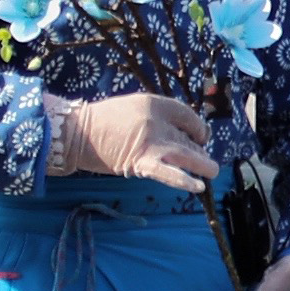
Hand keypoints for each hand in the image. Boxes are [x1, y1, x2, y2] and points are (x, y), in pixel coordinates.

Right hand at [56, 93, 215, 190]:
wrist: (78, 133)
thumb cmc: (109, 120)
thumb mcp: (138, 107)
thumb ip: (163, 117)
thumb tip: (193, 135)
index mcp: (157, 104)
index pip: (188, 116)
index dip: (197, 128)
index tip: (197, 138)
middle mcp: (158, 122)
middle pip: (189, 137)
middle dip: (198, 149)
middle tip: (202, 158)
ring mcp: (151, 143)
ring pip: (185, 155)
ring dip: (201, 165)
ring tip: (211, 172)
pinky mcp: (141, 162)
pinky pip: (166, 173)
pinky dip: (183, 180)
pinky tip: (197, 186)